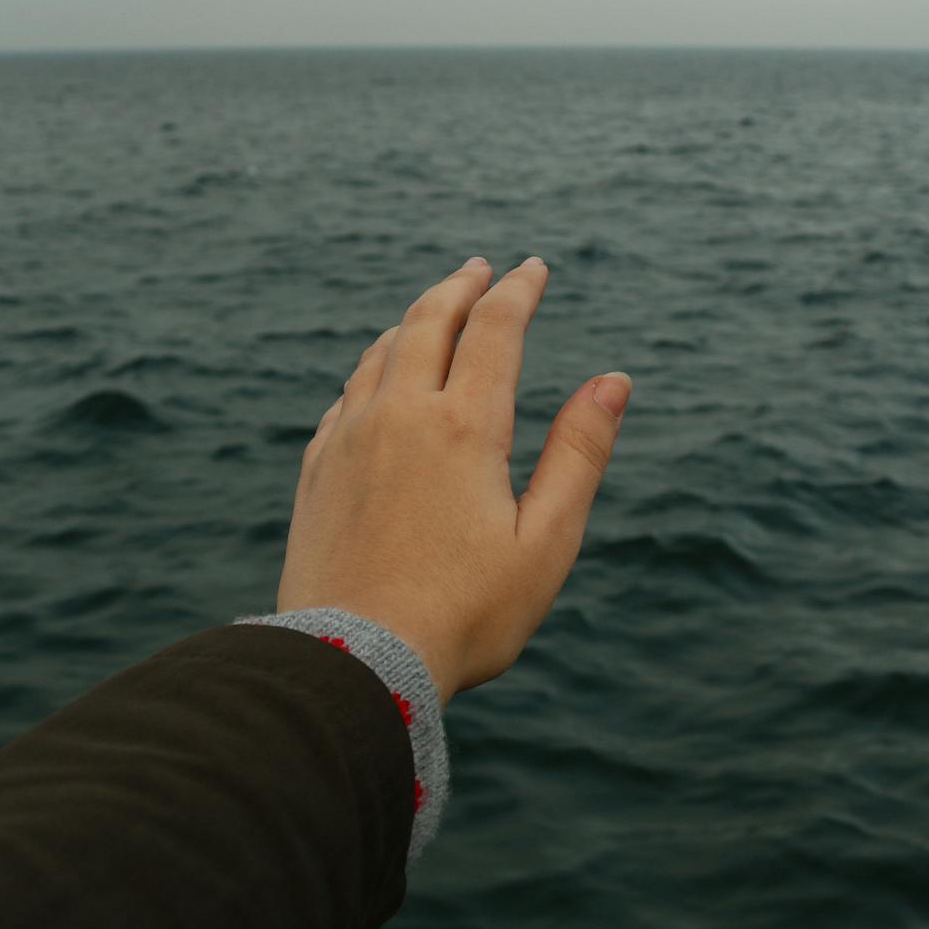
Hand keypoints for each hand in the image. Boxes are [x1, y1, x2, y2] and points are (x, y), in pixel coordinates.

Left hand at [276, 256, 631, 703]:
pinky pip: (345, 398)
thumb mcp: (545, 542)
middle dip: (460, 288)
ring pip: (379, 354)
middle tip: (481, 269)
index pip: (495, 330)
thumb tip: (613, 382)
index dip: (518, 291)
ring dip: (412, 322)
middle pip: (428, 323)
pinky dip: (372, 371)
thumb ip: (579, 455)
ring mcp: (348, 441)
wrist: (355, 661)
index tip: (534, 268)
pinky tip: (377, 382)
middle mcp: (399, 415)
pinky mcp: (315, 473)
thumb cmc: (465, 614)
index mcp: (463, 426)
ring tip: (433, 313)